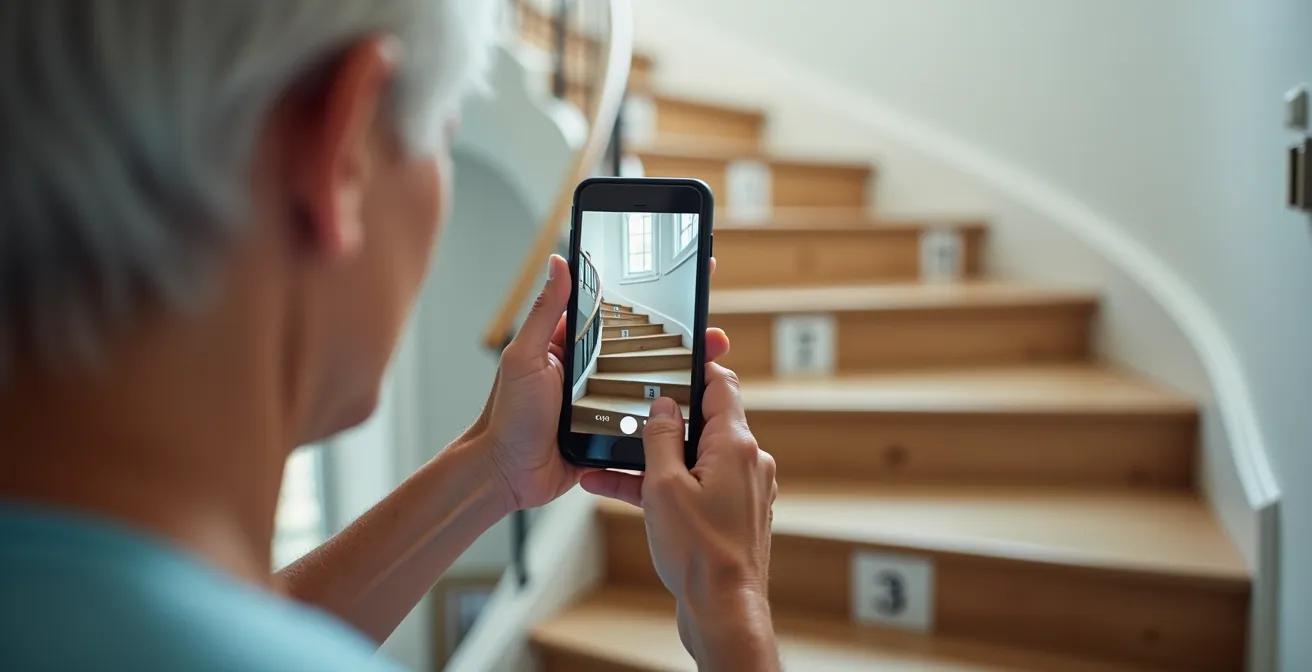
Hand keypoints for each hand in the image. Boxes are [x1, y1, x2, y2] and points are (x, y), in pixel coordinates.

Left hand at [477, 255, 729, 512]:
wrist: (507, 474)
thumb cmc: (507, 416)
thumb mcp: (525, 356)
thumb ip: (546, 312)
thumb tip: (559, 263)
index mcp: (573, 345)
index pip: (618, 311)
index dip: (649, 295)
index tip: (682, 276)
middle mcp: (593, 370)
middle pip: (647, 347)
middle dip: (683, 337)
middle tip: (712, 331)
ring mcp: (606, 400)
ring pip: (654, 382)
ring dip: (685, 373)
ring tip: (713, 364)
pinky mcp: (614, 431)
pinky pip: (649, 420)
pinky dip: (672, 414)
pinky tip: (697, 406)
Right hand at [580, 364, 777, 668]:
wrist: (722, 608)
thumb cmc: (699, 553)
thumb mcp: (664, 486)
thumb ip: (661, 437)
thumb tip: (663, 405)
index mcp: (736, 445)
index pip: (721, 385)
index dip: (695, 367)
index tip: (672, 356)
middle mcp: (747, 462)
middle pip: (705, 421)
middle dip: (664, 417)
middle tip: (629, 408)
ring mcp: (742, 489)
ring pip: (694, 457)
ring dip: (654, 456)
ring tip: (608, 458)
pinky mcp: (732, 513)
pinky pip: (694, 485)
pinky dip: (663, 484)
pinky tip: (620, 489)